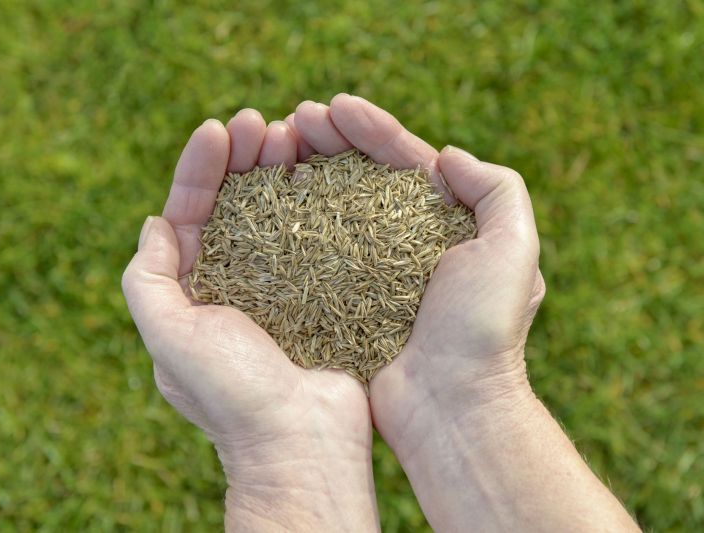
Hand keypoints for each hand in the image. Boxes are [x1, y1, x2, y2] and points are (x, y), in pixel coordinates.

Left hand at [122, 112, 378, 531]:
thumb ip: (148, 282)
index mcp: (191, 295)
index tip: (219, 128)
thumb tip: (155, 224)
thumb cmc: (233, 397)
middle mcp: (232, 288)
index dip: (199, 169)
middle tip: (262, 123)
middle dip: (242, 160)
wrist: (302, 444)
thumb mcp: (169, 339)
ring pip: (275, 216)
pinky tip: (325, 174)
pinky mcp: (320, 295)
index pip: (189, 215)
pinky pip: (315, 238)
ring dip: (279, 172)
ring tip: (293, 134)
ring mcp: (279, 290)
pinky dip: (316, 203)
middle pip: (233, 207)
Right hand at [292, 94, 637, 530]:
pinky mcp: (342, 300)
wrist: (451, 407)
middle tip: (294, 120)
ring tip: (275, 147)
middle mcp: (405, 243)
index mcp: (447, 224)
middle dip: (330, 142)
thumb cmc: (484, 331)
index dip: (372, 129)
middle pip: (362, 178)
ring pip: (333, 209)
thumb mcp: (513, 249)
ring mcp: (370, 272)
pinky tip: (269, 200)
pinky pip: (313, 253)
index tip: (334, 107)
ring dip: (306, 173)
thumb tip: (445, 157)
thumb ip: (497, 189)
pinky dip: (293, 223)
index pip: (405, 161)